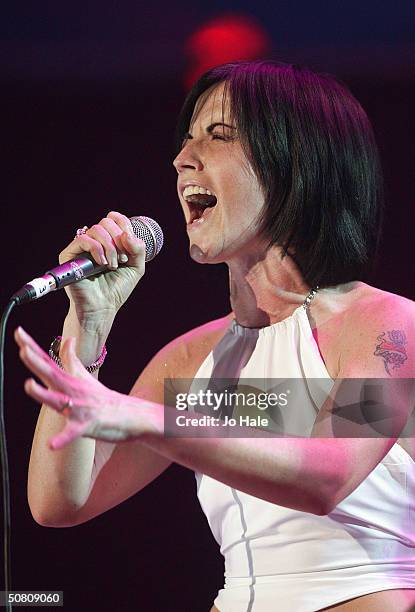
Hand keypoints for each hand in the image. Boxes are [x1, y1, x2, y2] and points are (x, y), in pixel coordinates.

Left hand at [15, 327, 157, 449]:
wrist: (128, 415)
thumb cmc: (102, 397)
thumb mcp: (84, 377)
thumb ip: (72, 359)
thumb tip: (68, 340)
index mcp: (68, 380)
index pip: (46, 361)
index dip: (31, 347)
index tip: (18, 332)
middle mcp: (72, 391)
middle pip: (51, 374)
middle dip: (36, 363)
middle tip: (24, 349)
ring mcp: (79, 408)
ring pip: (57, 401)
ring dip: (42, 394)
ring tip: (28, 385)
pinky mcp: (86, 426)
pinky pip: (72, 433)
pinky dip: (62, 439)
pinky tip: (52, 444)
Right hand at [59, 211, 145, 317]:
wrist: (102, 307)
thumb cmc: (116, 289)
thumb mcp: (136, 267)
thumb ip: (138, 249)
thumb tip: (127, 234)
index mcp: (108, 241)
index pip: (115, 220)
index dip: (125, 227)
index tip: (130, 246)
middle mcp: (93, 242)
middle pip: (106, 222)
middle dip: (119, 240)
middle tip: (123, 260)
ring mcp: (81, 247)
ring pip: (96, 229)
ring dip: (110, 247)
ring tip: (113, 265)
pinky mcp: (69, 255)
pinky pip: (83, 239)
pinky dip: (97, 249)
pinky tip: (102, 263)